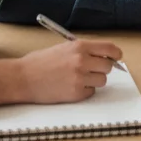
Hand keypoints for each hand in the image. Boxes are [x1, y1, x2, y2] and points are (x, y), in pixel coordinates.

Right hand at [0, 39, 123, 106]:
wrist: (23, 77)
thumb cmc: (40, 62)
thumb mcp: (64, 48)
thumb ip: (84, 51)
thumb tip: (104, 56)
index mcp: (79, 46)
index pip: (109, 48)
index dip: (116, 54)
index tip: (117, 57)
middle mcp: (82, 61)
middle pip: (108, 66)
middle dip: (102, 68)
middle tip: (91, 69)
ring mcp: (80, 78)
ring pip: (101, 81)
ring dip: (94, 80)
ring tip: (78, 78)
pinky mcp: (76, 93)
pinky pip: (91, 92)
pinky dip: (84, 91)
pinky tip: (70, 86)